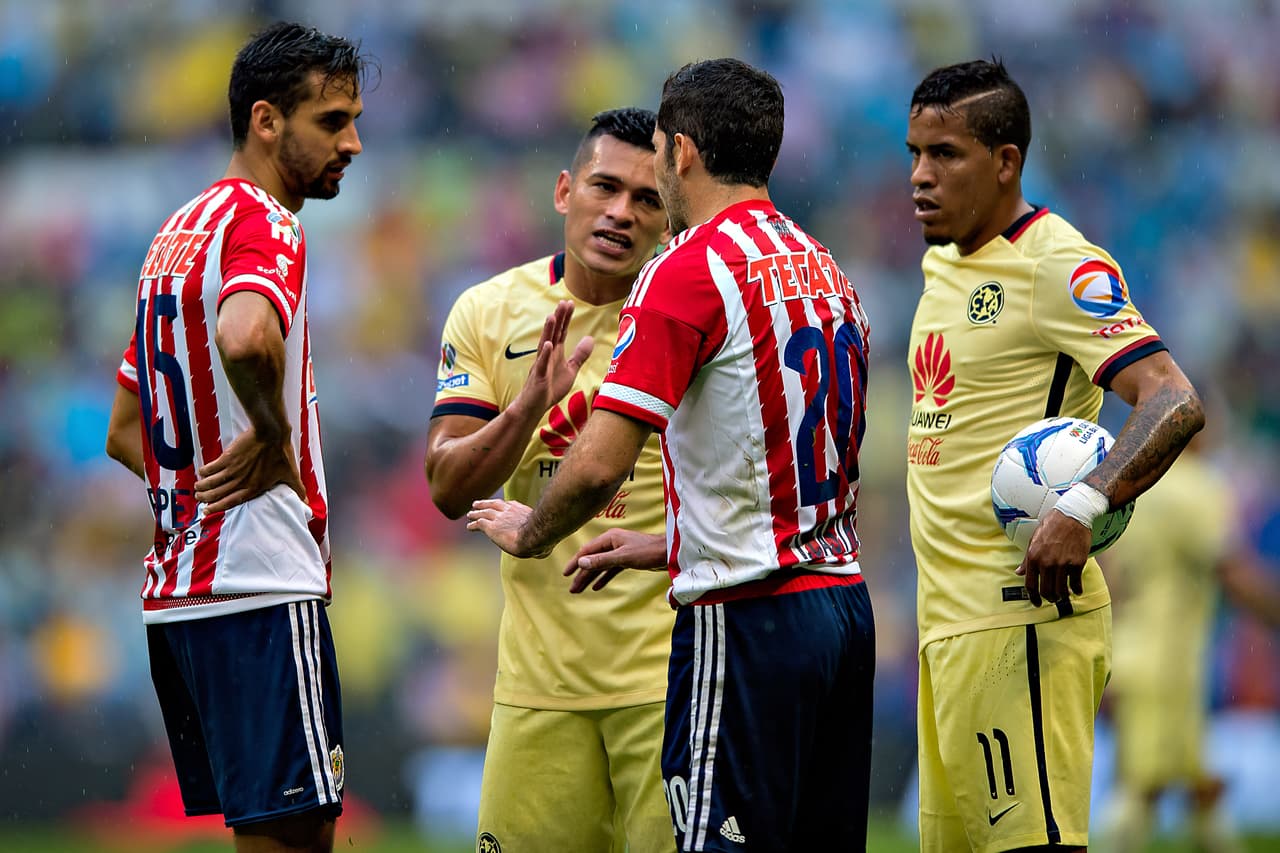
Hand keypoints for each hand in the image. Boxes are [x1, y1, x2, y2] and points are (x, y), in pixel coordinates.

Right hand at [194, 427, 305, 513]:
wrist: (272, 433)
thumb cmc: (281, 453)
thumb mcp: (290, 474)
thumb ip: (297, 489)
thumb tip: (307, 501)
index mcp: (254, 488)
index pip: (232, 502)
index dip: (218, 508)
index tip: (208, 511)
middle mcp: (241, 482)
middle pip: (218, 494)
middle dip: (206, 499)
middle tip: (200, 499)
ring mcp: (233, 471)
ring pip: (211, 483)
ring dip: (202, 487)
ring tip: (197, 489)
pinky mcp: (227, 458)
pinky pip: (211, 469)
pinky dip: (204, 472)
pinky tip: (201, 473)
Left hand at [467, 498, 544, 557]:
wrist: (533, 536)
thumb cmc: (540, 538)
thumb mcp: (542, 535)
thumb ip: (540, 541)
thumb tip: (545, 552)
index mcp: (520, 510)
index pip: (508, 504)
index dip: (502, 505)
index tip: (499, 506)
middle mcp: (508, 511)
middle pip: (494, 504)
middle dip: (485, 504)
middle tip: (478, 504)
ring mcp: (498, 518)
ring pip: (484, 512)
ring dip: (476, 513)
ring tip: (470, 514)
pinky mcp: (491, 527)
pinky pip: (479, 523)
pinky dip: (473, 525)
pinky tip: (469, 527)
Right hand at [513, 301, 594, 417]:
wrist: (535, 406)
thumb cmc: (551, 387)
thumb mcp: (570, 369)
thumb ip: (579, 355)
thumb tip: (590, 338)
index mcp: (555, 352)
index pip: (561, 332)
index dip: (566, 318)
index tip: (569, 303)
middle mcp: (547, 355)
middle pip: (553, 333)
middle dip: (559, 318)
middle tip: (563, 303)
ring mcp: (541, 365)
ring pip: (545, 345)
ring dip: (548, 331)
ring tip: (552, 316)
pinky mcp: (539, 378)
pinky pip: (542, 365)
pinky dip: (545, 355)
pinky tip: (549, 344)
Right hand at [564, 529, 666, 592]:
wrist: (669, 553)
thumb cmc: (648, 552)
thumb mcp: (623, 557)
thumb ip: (602, 560)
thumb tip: (581, 562)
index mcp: (610, 538)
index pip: (587, 551)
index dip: (575, 562)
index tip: (565, 574)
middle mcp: (613, 543)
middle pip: (592, 560)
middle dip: (582, 574)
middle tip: (572, 589)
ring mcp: (620, 551)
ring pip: (601, 566)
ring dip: (590, 578)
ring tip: (579, 590)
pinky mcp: (627, 559)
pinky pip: (611, 569)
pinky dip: (603, 577)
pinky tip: (597, 587)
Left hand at [1016, 508, 1091, 606]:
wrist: (1072, 515)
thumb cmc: (1052, 526)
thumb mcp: (1034, 540)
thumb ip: (1027, 559)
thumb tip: (1018, 572)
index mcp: (1033, 557)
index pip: (1030, 585)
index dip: (1033, 597)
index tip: (1036, 603)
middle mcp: (1047, 562)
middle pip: (1046, 591)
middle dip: (1049, 598)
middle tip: (1052, 599)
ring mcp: (1062, 564)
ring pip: (1061, 590)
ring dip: (1062, 596)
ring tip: (1063, 595)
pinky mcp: (1077, 563)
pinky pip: (1076, 583)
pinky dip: (1077, 590)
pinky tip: (1077, 590)